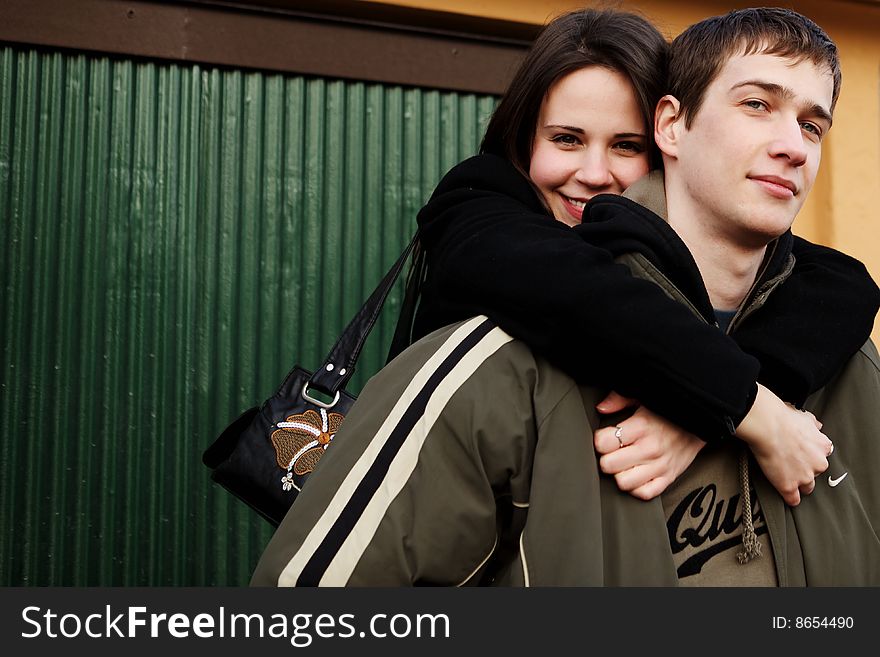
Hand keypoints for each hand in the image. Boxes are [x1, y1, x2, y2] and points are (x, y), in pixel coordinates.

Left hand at [594, 391, 705, 499]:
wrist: (701, 423)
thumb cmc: (669, 412)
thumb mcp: (644, 398)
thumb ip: (620, 399)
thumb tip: (601, 408)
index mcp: (641, 427)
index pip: (604, 443)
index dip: (599, 440)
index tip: (605, 438)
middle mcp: (650, 448)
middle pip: (609, 465)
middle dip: (606, 458)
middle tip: (613, 452)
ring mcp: (660, 466)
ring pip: (623, 482)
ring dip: (619, 474)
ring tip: (623, 464)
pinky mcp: (669, 478)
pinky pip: (644, 493)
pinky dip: (636, 487)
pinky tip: (635, 475)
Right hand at [735, 383, 832, 505]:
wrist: (767, 425)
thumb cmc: (782, 417)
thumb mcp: (805, 416)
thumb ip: (813, 425)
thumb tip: (817, 426)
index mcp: (823, 446)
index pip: (822, 456)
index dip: (811, 456)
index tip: (803, 455)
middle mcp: (818, 464)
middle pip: (816, 473)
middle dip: (806, 470)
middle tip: (792, 463)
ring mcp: (804, 477)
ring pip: (807, 487)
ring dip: (799, 484)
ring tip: (788, 479)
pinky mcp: (789, 486)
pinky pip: (793, 499)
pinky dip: (790, 498)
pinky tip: (787, 496)